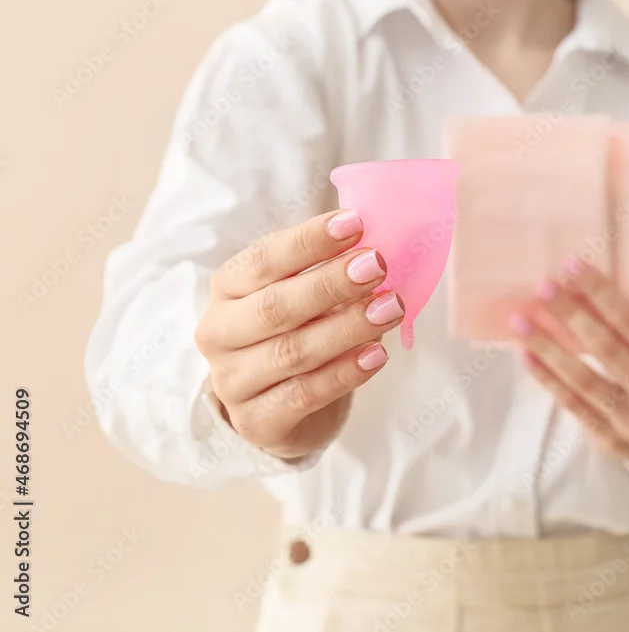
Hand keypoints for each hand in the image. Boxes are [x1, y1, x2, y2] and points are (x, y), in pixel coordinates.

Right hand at [194, 209, 404, 460]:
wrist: (277, 408)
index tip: (356, 223)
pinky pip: (305, 394)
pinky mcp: (257, 422)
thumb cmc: (295, 334)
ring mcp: (232, 382)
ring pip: (292, 352)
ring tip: (391, 308)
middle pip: (276, 306)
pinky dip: (344, 373)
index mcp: (227, 289)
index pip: (264, 259)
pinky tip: (377, 354)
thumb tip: (375, 247)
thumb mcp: (304, 296)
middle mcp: (219, 333)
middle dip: (331, 283)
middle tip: (378, 265)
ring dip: (347, 327)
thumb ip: (329, 272)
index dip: (309, 241)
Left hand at [511, 259, 628, 466]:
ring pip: (582, 379)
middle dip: (570, 314)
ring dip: (547, 347)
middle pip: (605, 348)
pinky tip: (526, 355)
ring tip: (521, 322)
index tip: (572, 266)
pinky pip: (572, 405)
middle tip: (542, 287)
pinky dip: (547, 378)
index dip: (600, 293)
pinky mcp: (608, 440)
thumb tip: (583, 293)